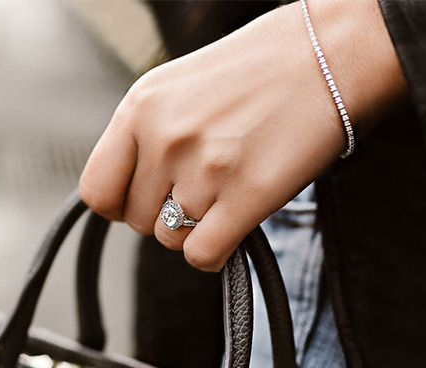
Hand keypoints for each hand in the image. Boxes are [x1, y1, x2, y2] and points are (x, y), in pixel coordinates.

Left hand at [79, 0, 406, 270]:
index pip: (96, 190)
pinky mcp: (247, 196)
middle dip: (163, 214)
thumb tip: (126, 189)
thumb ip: (143, 136)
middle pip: (135, 221)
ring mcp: (204, 167)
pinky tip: (234, 223)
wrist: (330, 54)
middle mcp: (164, 137)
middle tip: (200, 189)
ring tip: (226, 192)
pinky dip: (215, 251)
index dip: (118, 204)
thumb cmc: (257, 68)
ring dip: (195, 228)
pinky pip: (202, 256)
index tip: (141, 201)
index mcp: (140, 107)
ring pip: (170, 240)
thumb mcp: (177, 87)